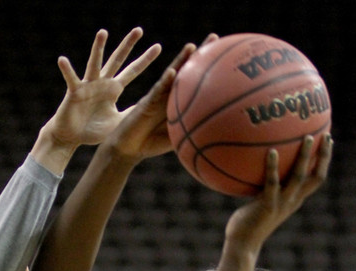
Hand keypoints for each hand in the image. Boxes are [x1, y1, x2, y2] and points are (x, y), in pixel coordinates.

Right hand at [31, 28, 160, 171]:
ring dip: (98, 48)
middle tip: (139, 30)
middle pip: (117, 60)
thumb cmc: (92, 130)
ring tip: (103, 32)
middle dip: (127, 45)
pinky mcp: (74, 92)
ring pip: (95, 63)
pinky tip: (62, 59)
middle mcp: (102, 82)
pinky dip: (67, 69)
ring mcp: (88, 85)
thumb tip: (150, 109)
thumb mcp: (118, 122)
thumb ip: (132, 113)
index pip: (132, 71)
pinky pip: (71, 78)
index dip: (145, 60)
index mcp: (113, 89)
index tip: (158, 47)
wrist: (71, 137)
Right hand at [104, 35, 216, 163]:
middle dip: (200, 53)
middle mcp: (170, 93)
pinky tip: (171, 72)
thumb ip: (192, 134)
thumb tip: (216, 136)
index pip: (196, 79)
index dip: (209, 67)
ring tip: (192, 47)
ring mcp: (158, 95)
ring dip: (181, 60)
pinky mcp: (146, 101)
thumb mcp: (177, 139)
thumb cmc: (151, 144)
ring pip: (172, 74)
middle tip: (215, 37)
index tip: (226, 55)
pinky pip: (156, 90)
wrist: (128, 148)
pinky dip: (164, 82)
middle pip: (187, 68)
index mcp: (179, 100)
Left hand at [224, 134, 332, 253]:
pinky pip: (272, 183)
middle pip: (317, 177)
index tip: (328, 141)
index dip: (325, 161)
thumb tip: (258, 165)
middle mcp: (293, 201)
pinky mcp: (267, 206)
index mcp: (295, 199)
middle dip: (324, 157)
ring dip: (305, 157)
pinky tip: (271, 151)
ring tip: (308, 138)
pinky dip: (273, 167)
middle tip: (326, 135)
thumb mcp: (261, 202)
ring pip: (299, 177)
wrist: (242, 245)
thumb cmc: (248, 223)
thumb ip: (266, 186)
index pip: (316, 179)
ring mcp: (281, 203)